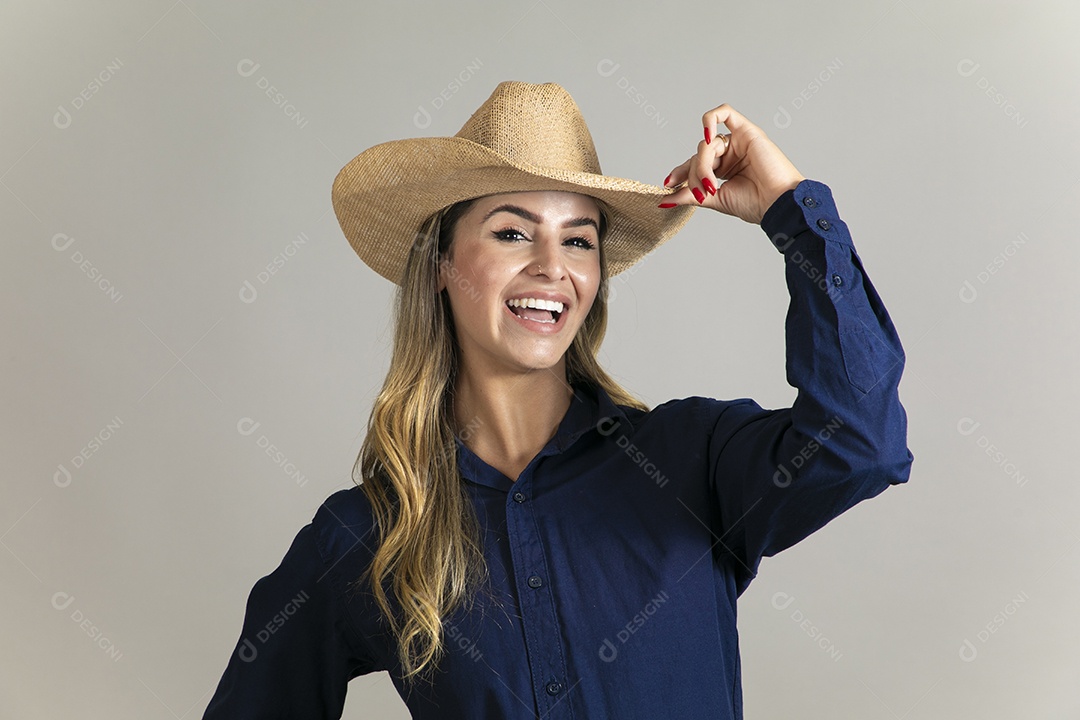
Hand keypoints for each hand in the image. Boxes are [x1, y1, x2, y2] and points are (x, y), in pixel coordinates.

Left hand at [660, 104, 804, 223]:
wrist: (777, 204)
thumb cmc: (755, 204)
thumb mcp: (714, 199)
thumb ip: (691, 195)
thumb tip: (665, 199)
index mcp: (724, 169)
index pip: (695, 164)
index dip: (680, 172)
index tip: (668, 185)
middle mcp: (730, 154)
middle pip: (698, 155)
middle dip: (693, 174)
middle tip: (698, 193)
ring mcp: (738, 142)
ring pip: (706, 145)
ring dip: (702, 165)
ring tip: (711, 185)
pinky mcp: (747, 131)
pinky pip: (724, 113)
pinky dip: (710, 121)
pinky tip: (707, 138)